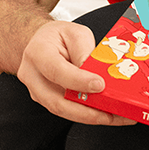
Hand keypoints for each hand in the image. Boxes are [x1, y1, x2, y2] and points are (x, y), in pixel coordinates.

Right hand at [16, 20, 136, 125]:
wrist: (40, 43)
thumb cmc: (58, 37)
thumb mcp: (75, 33)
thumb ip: (84, 52)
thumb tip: (96, 77)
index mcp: (38, 52)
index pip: (56, 71)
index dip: (78, 81)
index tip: (100, 85)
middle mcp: (32, 76)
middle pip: (57, 101)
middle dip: (87, 111)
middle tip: (112, 112)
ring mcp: (37, 92)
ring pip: (63, 111)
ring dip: (91, 116)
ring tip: (116, 116)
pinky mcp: (47, 102)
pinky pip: (67, 111)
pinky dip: (88, 114)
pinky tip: (106, 114)